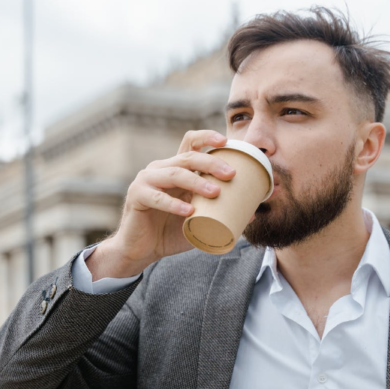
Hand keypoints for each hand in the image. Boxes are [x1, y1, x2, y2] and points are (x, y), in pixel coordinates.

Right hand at [87, 130, 235, 279]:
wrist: (142, 250)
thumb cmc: (171, 232)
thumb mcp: (199, 220)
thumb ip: (220, 214)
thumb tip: (253, 213)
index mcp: (176, 169)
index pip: (190, 143)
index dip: (206, 137)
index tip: (226, 141)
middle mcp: (160, 169)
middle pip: (188, 157)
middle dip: (212, 163)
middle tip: (231, 174)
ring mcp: (146, 180)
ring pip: (175, 173)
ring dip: (197, 181)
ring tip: (215, 193)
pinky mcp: (136, 196)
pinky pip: (156, 197)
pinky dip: (174, 204)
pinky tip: (188, 211)